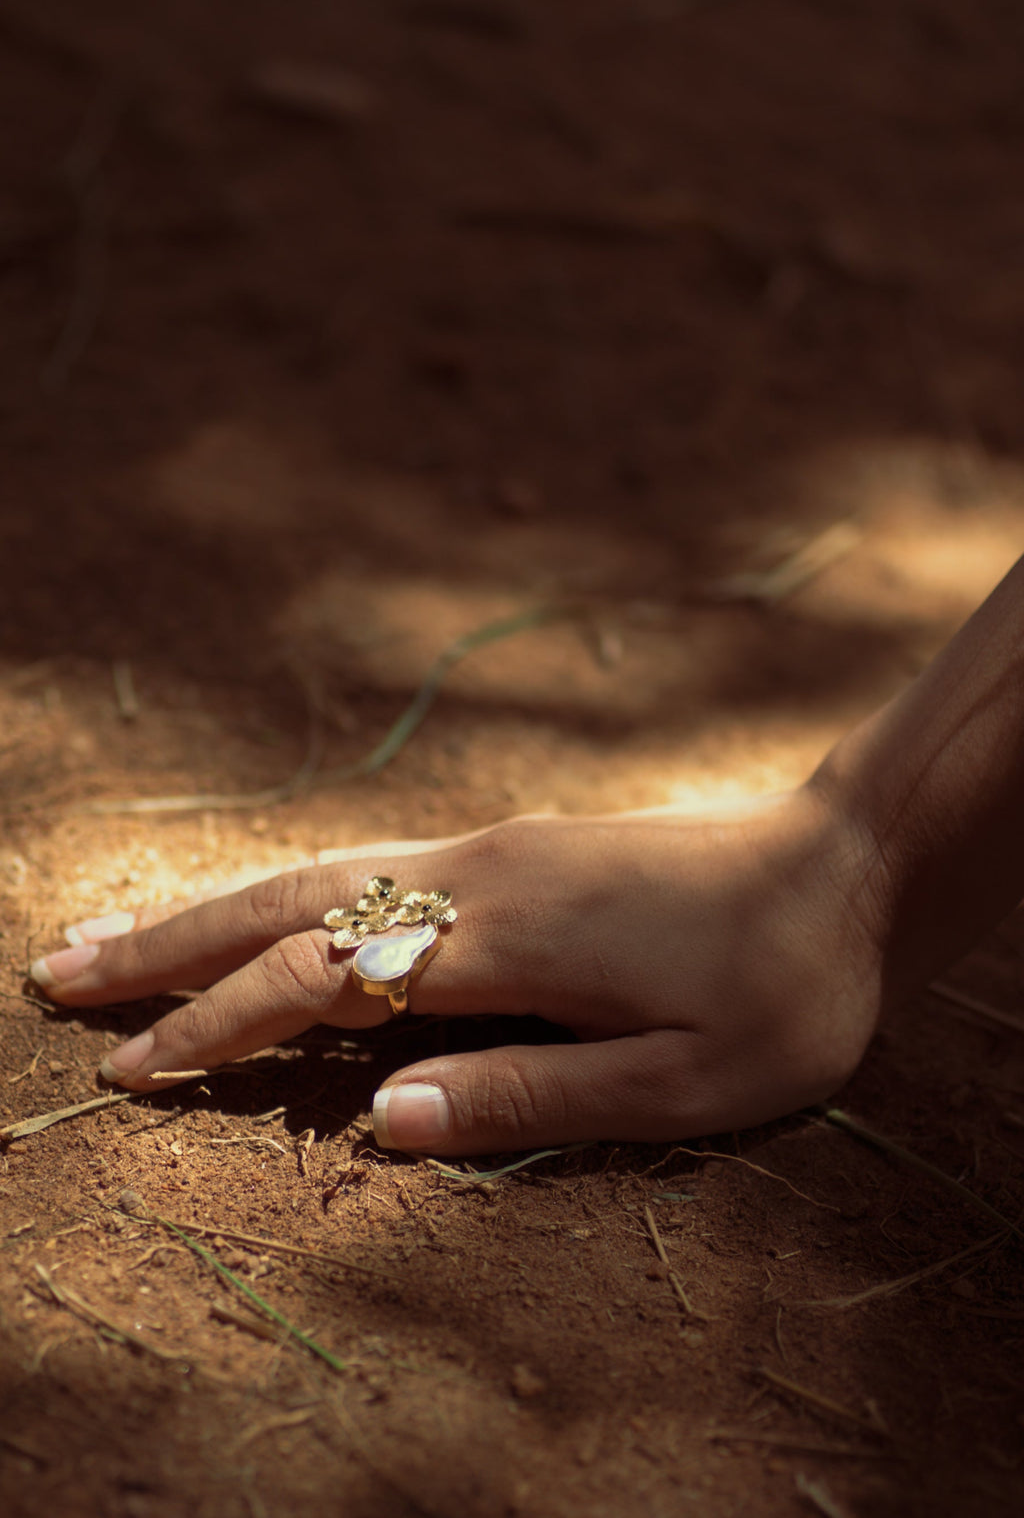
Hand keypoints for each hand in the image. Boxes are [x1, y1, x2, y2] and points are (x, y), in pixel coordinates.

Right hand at [30, 788, 883, 1154]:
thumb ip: (531, 1098)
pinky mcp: (513, 846)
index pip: (322, 984)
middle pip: (290, 905)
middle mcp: (475, 878)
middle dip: (170, 945)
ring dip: (212, 906)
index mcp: (504, 944)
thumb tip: (384, 1122)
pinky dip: (287, 890)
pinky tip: (262, 913)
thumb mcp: (686, 1081)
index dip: (218, 1030)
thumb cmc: (784, 986)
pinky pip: (368, 864)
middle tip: (58, 971)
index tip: (130, 1073)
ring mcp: (490, 851)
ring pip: (320, 873)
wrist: (848, 864)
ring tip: (122, 934)